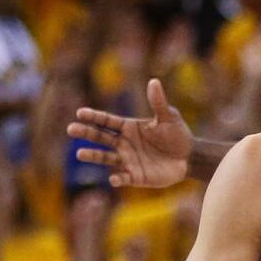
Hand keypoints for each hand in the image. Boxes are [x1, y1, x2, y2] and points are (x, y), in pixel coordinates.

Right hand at [69, 79, 193, 187]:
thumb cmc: (177, 134)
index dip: (94, 117)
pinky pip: (124, 178)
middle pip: (101, 138)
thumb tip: (154, 81)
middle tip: (71, 129)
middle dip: (86, 133)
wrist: (189, 157)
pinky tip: (112, 179)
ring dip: (93, 156)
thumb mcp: (169, 117)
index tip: (80, 113)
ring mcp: (128, 160)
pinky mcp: (136, 176)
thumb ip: (159, 102)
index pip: (107, 121)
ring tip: (80, 154)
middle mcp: (123, 143)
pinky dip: (118, 178)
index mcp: (128, 127)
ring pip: (106, 157)